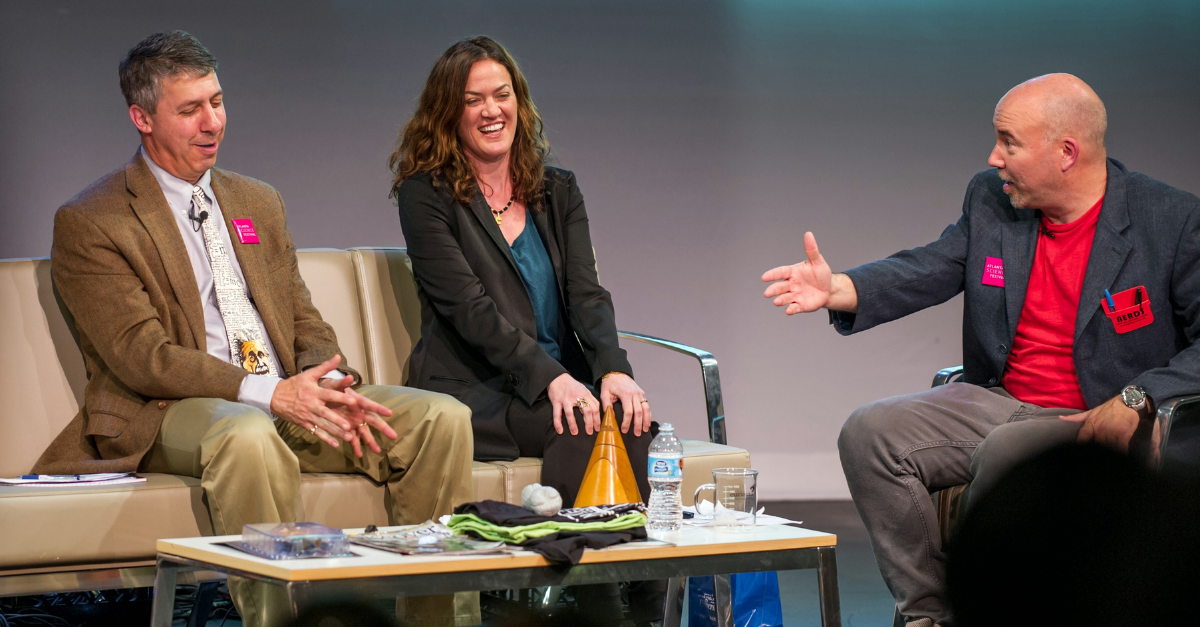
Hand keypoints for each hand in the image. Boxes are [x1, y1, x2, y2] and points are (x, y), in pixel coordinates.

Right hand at [270, 355, 396, 455]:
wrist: (274, 397)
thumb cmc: (295, 384)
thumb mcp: (309, 374)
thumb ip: (326, 367)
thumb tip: (339, 356)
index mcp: (314, 392)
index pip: (329, 395)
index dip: (341, 397)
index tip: (353, 400)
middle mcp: (311, 405)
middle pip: (326, 414)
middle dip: (337, 420)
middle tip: (349, 426)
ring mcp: (307, 416)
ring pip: (323, 426)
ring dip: (335, 432)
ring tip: (349, 437)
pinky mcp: (304, 424)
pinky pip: (316, 432)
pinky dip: (326, 439)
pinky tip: (336, 445)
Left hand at [318, 373, 398, 456]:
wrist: (320, 396)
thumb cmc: (329, 389)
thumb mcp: (333, 385)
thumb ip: (340, 383)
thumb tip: (348, 377)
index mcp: (356, 401)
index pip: (370, 405)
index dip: (379, 409)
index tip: (390, 413)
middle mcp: (358, 412)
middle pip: (373, 421)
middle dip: (383, 428)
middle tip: (394, 436)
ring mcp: (353, 422)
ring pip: (364, 433)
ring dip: (370, 442)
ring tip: (378, 451)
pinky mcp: (346, 429)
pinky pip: (352, 439)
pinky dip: (355, 447)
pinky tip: (359, 455)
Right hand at [547, 373, 599, 435]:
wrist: (558, 377)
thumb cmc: (572, 385)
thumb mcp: (584, 389)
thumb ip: (590, 399)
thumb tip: (597, 410)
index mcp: (585, 394)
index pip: (595, 408)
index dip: (597, 419)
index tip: (598, 428)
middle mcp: (576, 396)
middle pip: (586, 411)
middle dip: (589, 423)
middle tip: (590, 432)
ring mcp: (566, 399)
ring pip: (570, 413)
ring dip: (573, 425)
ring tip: (575, 433)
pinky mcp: (556, 401)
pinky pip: (557, 414)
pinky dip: (558, 423)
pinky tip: (560, 430)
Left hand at [600, 373, 650, 436]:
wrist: (617, 373)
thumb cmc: (610, 383)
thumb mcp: (604, 394)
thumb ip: (607, 406)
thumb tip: (611, 417)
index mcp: (625, 394)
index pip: (628, 411)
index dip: (627, 422)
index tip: (624, 430)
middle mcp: (635, 394)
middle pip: (639, 412)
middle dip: (638, 424)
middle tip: (636, 434)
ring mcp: (640, 393)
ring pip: (646, 409)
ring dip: (646, 421)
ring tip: (644, 430)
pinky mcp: (642, 394)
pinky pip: (647, 406)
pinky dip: (648, 415)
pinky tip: (647, 422)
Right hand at [762, 231, 837, 313]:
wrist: (829, 289)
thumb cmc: (821, 274)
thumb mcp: (817, 261)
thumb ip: (811, 250)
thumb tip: (808, 234)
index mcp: (793, 272)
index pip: (780, 273)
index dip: (772, 275)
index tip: (764, 277)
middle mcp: (791, 284)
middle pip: (779, 287)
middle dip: (773, 290)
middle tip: (767, 293)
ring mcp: (795, 295)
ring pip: (785, 298)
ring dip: (780, 300)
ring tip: (776, 302)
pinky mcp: (800, 305)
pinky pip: (794, 307)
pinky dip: (791, 309)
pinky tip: (788, 310)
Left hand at [1060, 395, 1140, 451]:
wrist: (1125, 402)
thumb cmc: (1107, 409)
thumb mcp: (1090, 412)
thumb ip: (1075, 418)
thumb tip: (1060, 418)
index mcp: (1090, 425)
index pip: (1082, 439)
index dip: (1081, 446)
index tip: (1079, 453)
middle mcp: (1099, 429)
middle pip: (1096, 445)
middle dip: (1097, 450)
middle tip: (1097, 456)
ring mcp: (1111, 432)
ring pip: (1108, 448)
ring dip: (1108, 452)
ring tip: (1108, 455)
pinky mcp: (1123, 434)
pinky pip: (1120, 448)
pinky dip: (1120, 453)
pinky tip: (1120, 455)